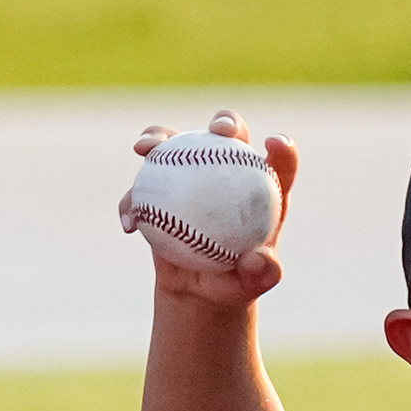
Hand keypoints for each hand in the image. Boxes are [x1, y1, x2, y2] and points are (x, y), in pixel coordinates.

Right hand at [119, 109, 298, 308]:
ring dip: (158, 136)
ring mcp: (191, 171)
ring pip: (175, 141)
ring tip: (146, 150)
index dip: (282, 148)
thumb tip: (259, 261)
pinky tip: (129, 221)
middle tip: (218, 131)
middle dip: (225, 121)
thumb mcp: (249, 285)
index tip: (275, 143)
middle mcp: (228, 170)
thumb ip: (260, 275)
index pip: (279, 162)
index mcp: (262, 189)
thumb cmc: (233, 283)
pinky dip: (132, 199)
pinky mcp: (159, 184)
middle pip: (229, 134)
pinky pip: (141, 185)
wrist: (199, 288)